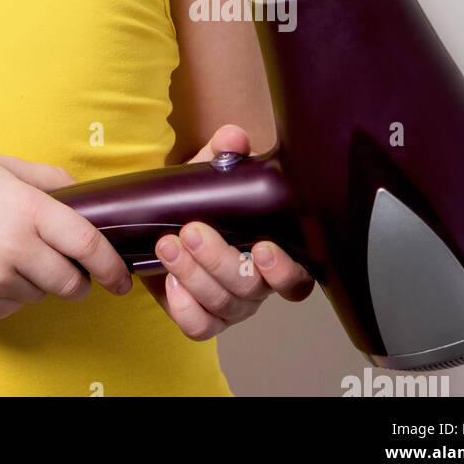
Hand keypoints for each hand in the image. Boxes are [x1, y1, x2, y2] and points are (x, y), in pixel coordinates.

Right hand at [0, 151, 134, 318]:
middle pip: (71, 283)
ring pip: (43, 295)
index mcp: (26, 209)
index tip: (122, 277)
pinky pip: (15, 305)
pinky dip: (13, 291)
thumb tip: (87, 197)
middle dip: (79, 279)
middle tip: (68, 265)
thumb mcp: (3, 165)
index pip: (87, 245)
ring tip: (12, 252)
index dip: (112, 265)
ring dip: (41, 282)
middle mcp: (14, 248)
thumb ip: (50, 180)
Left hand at [141, 124, 314, 338]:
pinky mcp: (200, 316)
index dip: (285, 270)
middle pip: (250, 289)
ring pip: (222, 304)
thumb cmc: (203, 201)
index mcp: (272, 255)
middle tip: (191, 230)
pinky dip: (184, 306)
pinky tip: (169, 281)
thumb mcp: (212, 172)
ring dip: (192, 274)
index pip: (297, 278)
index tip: (263, 247)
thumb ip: (226, 152)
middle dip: (219, 260)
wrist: (165, 218)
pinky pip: (198, 326)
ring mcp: (229, 305)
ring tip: (167, 244)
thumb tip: (234, 136)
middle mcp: (256, 285)